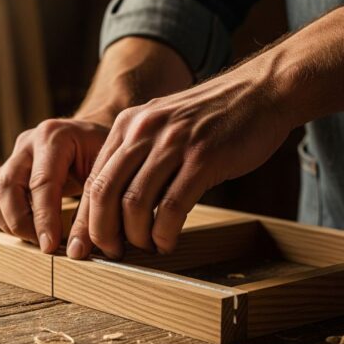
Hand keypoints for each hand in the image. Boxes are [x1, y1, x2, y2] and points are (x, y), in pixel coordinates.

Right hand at [0, 119, 108, 252]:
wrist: (93, 139)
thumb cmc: (104, 157)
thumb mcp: (106, 176)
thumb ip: (91, 209)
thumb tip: (77, 250)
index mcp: (55, 137)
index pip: (41, 182)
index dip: (43, 219)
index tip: (49, 246)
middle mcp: (28, 142)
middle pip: (7, 186)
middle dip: (21, 223)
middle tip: (43, 246)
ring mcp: (14, 154)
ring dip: (10, 222)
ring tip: (36, 238)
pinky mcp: (7, 168)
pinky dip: (5, 217)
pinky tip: (28, 228)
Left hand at [67, 65, 292, 258]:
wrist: (260, 91)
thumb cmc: (209, 118)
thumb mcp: (160, 125)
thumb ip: (136, 156)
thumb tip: (114, 206)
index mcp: (127, 126)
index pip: (93, 179)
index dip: (84, 219)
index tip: (83, 246)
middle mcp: (143, 131)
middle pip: (104, 192)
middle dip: (102, 232)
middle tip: (111, 253)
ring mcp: (173, 143)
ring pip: (134, 203)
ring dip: (136, 236)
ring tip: (145, 247)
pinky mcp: (204, 157)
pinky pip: (173, 206)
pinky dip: (165, 232)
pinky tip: (167, 242)